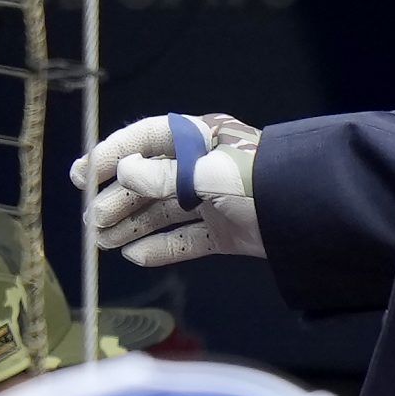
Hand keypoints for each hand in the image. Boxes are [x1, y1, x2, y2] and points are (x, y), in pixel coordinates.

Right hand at [71, 112, 264, 266]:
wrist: (312, 217)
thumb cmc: (260, 183)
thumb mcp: (209, 176)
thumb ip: (164, 177)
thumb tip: (125, 172)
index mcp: (202, 139)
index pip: (147, 140)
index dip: (112, 155)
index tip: (82, 176)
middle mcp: (205, 167)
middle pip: (151, 181)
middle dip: (119, 199)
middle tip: (92, 222)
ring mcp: (216, 200)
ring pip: (164, 212)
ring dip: (132, 225)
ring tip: (102, 242)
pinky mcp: (228, 232)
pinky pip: (187, 239)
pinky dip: (162, 247)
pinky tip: (135, 256)